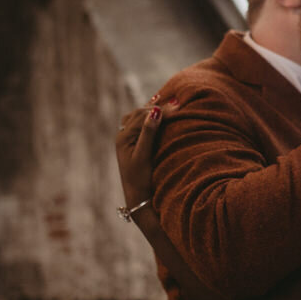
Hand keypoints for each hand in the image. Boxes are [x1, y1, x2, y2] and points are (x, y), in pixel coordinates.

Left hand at [115, 98, 178, 212]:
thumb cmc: (140, 179)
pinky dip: (148, 116)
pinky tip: (155, 113)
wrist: (137, 197)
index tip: (178, 106)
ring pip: (138, 116)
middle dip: (157, 107)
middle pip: (140, 114)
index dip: (161, 110)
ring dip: (151, 109)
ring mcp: (126, 139)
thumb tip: (156, 111)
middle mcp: (122, 135)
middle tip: (176, 102)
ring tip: (165, 102)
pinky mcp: (132, 144)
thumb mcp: (144, 155)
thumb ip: (148, 132)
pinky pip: (139, 123)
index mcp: (123, 137)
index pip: (144, 117)